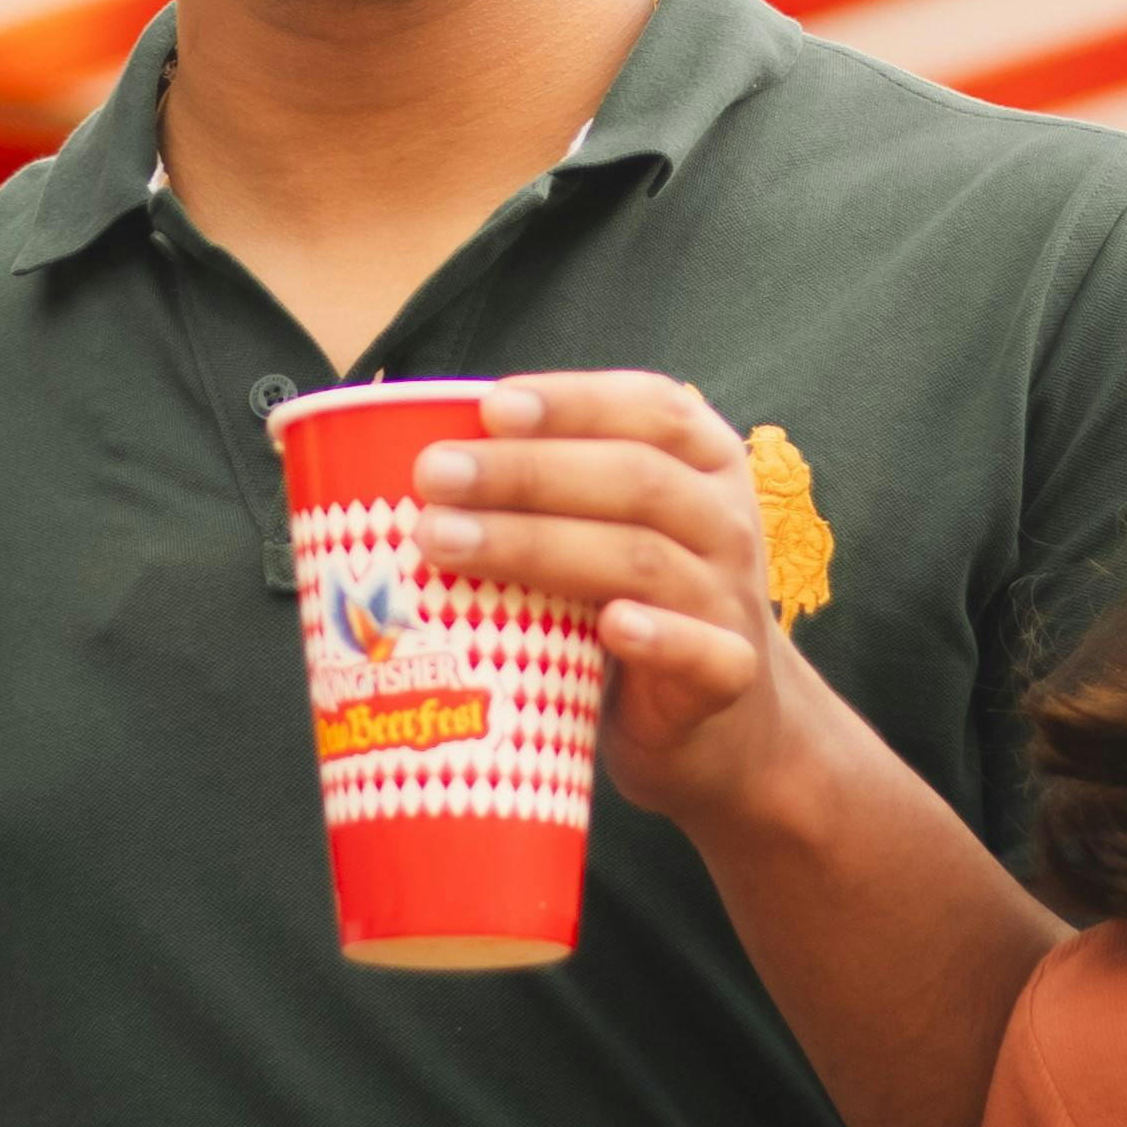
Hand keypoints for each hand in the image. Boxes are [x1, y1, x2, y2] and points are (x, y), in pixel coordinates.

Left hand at [415, 368, 821, 845]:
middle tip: (434, 475)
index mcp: (699, 461)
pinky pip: (702, 652)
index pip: (647, 407)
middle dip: (525, 473)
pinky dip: (658, 637)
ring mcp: (729, 599)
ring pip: (642, 560)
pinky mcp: (726, 678)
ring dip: (540, 545)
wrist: (721, 725)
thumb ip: (542, 488)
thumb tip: (397, 448)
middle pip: (632, 479)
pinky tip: (611, 628)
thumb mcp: (604, 527)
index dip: (571, 401)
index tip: (489, 407)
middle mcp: (722, 519)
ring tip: (445, 543)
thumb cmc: (630, 601)